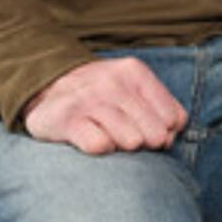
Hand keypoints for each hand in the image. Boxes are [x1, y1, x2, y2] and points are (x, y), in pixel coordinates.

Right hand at [24, 58, 186, 154]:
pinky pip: (100, 146)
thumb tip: (171, 137)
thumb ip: (162, 108)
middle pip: (155, 133)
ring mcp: (89, 99)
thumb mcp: (134, 88)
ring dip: (124, 148)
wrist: (49, 87)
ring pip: (131, 141)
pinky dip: (101, 149)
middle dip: (147, 144)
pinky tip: (94, 141)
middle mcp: (113, 82)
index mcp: (135, 72)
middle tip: (131, 140)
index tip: (152, 134)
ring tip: (112, 139)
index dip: (167, 133)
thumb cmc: (103, 95)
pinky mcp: (66, 119)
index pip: (173, 118)